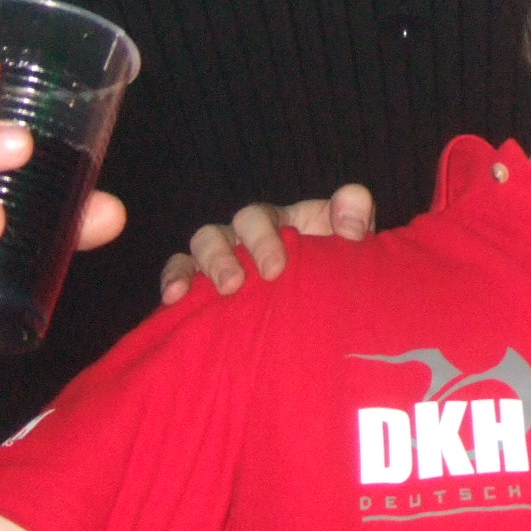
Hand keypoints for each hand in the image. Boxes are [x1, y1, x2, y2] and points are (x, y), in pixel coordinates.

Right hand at [160, 183, 374, 302]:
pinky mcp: (204, 286)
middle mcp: (246, 238)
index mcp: (280, 224)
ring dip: (208, 264)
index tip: (276, 269)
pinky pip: (180, 272)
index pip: (261, 217)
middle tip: (242, 284)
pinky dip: (174, 280)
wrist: (325, 313)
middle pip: (227, 230)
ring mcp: (223, 259)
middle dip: (232, 254)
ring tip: (222, 290)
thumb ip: (356, 219)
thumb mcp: (351, 244)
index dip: (264, 237)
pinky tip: (174, 298)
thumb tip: (351, 227)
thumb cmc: (335, 271)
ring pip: (202, 244)